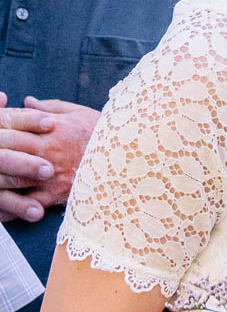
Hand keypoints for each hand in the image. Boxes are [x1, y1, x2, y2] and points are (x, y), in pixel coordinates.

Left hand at [0, 93, 98, 220]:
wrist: (129, 157)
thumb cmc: (105, 132)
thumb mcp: (78, 113)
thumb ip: (49, 107)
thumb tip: (26, 101)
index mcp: (52, 128)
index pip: (15, 125)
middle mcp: (48, 150)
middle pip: (9, 149)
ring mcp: (50, 173)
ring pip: (12, 176)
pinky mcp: (57, 193)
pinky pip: (27, 203)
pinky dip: (12, 207)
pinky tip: (1, 210)